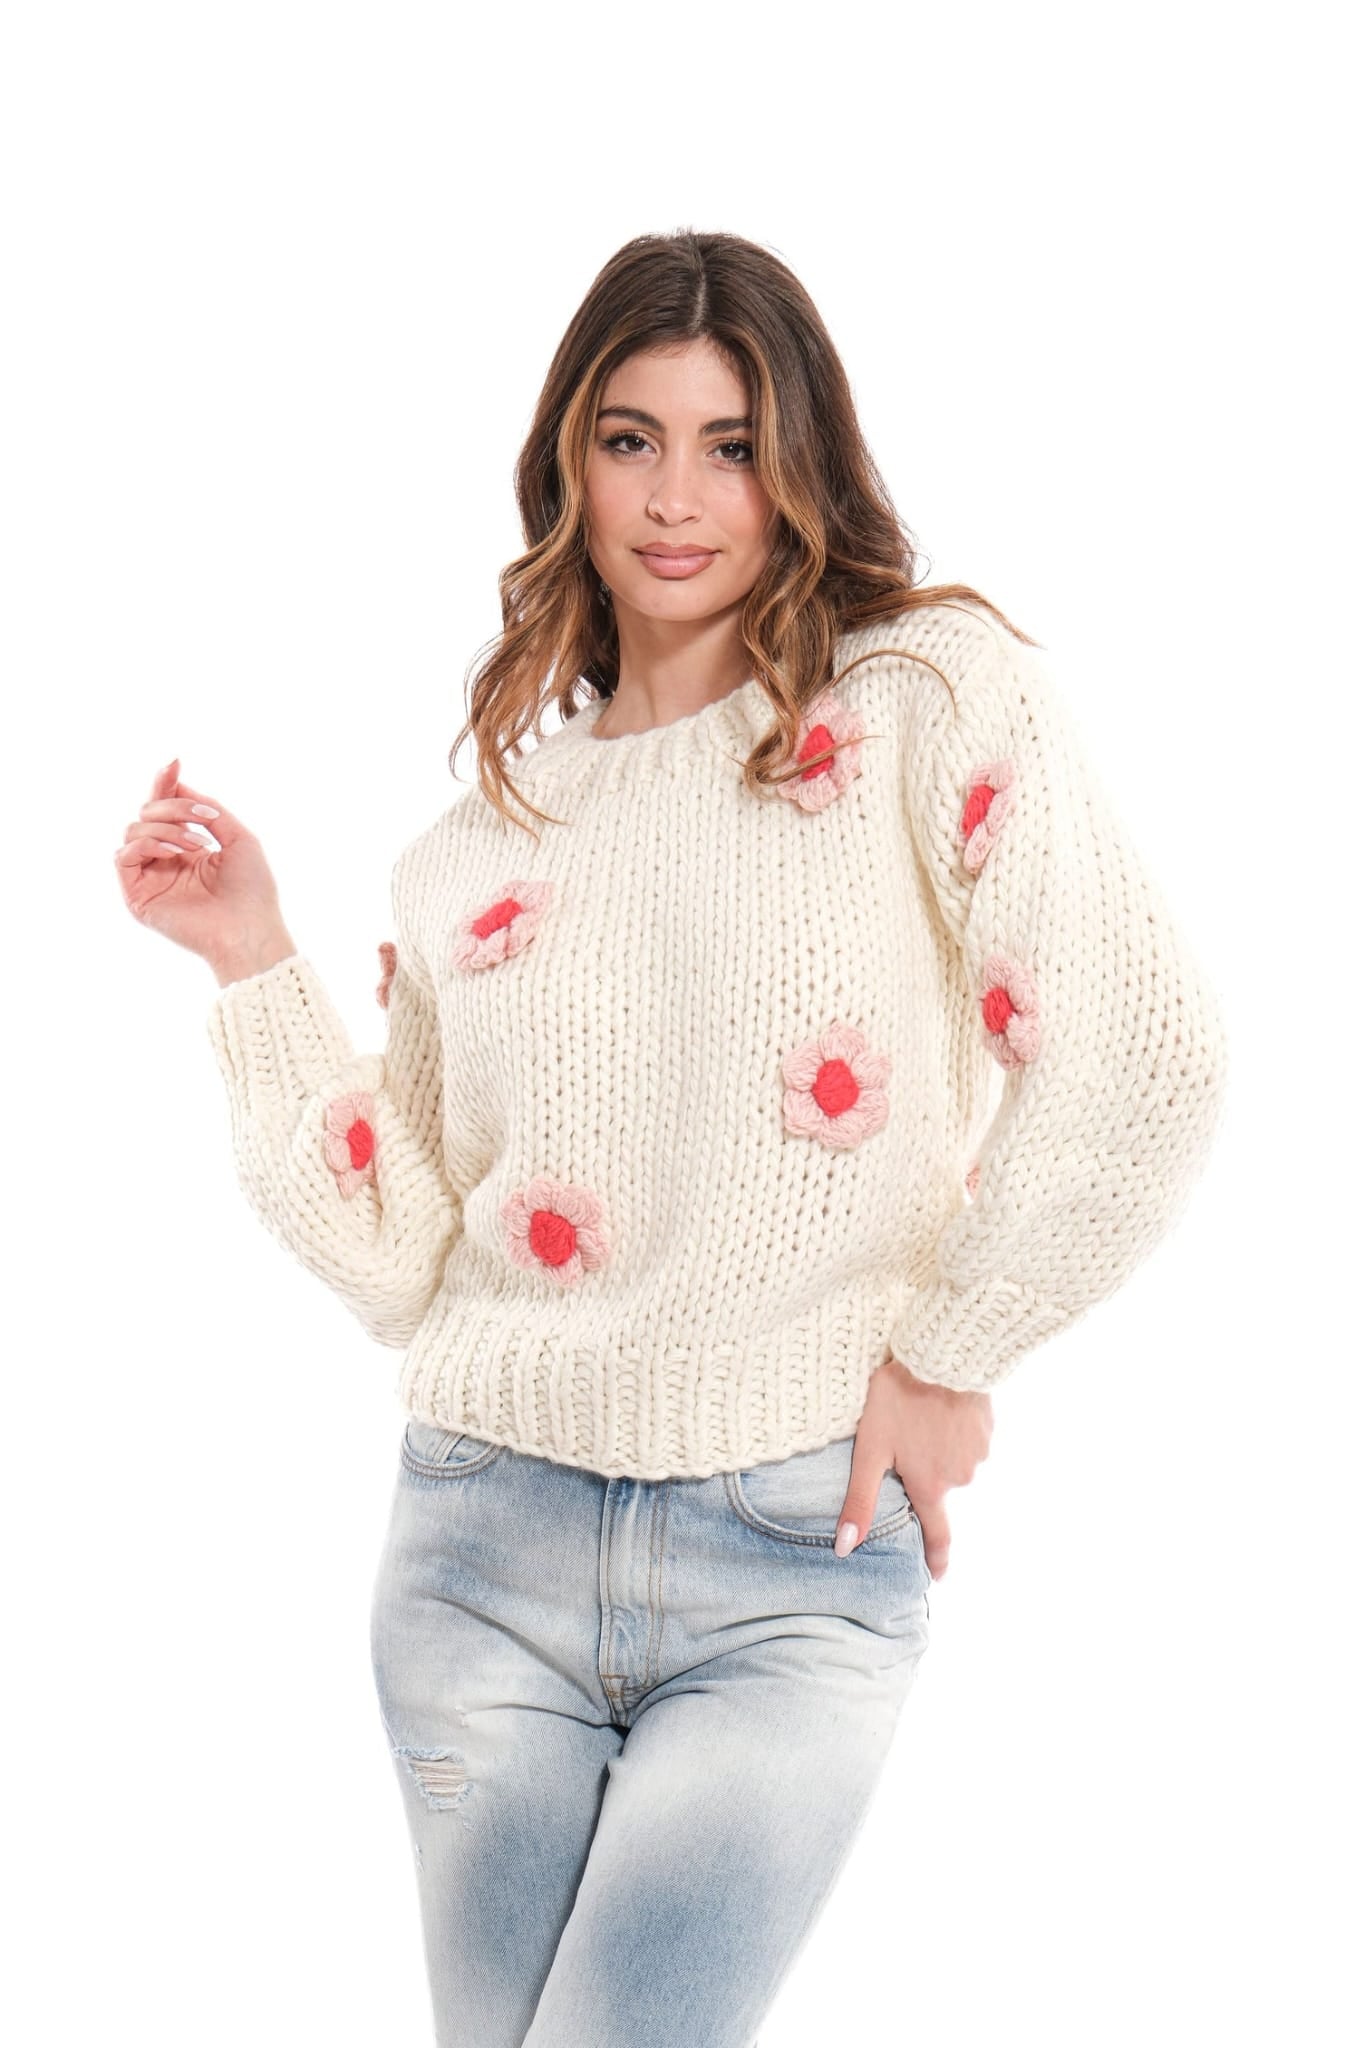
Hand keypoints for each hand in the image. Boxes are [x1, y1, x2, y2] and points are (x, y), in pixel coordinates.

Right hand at [114, 756, 295, 980]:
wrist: (250, 929)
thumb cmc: (252, 890)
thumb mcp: (238, 837)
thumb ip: (208, 809)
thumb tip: (178, 785)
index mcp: (187, 848)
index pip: (165, 809)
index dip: (165, 784)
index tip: (174, 762)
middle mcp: (164, 861)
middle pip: (147, 813)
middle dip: (174, 806)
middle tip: (206, 817)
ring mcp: (149, 878)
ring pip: (134, 829)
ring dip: (167, 827)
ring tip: (198, 844)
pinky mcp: (137, 896)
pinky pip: (124, 855)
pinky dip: (148, 844)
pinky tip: (175, 852)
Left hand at [835, 1353, 993, 1578]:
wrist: (940, 1354)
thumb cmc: (899, 1400)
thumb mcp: (870, 1450)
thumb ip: (860, 1500)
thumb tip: (845, 1548)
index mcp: (930, 1486)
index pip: (937, 1535)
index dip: (936, 1559)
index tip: (936, 1576)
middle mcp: (960, 1477)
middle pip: (938, 1487)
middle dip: (923, 1474)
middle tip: (903, 1441)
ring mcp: (977, 1452)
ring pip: (952, 1460)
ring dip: (937, 1447)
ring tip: (918, 1417)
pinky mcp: (987, 1427)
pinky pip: (967, 1438)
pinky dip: (952, 1429)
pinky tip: (938, 1406)